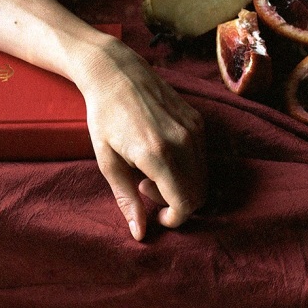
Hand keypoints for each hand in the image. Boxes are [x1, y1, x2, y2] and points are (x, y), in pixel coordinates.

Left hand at [74, 37, 206, 239]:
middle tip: (146, 189)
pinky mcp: (198, 121)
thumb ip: (127, 199)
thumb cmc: (104, 118)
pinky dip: (187, 167)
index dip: (174, 219)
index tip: (157, 218)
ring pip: (202, 177)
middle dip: (176, 204)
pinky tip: (161, 155)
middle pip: (198, 193)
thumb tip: (140, 234)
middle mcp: (182, 142)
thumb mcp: (107, 162)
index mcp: (157, 155)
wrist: (117, 73)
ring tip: (151, 171)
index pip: (184, 202)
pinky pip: (202, 158)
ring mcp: (193, 130)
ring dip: (181, 185)